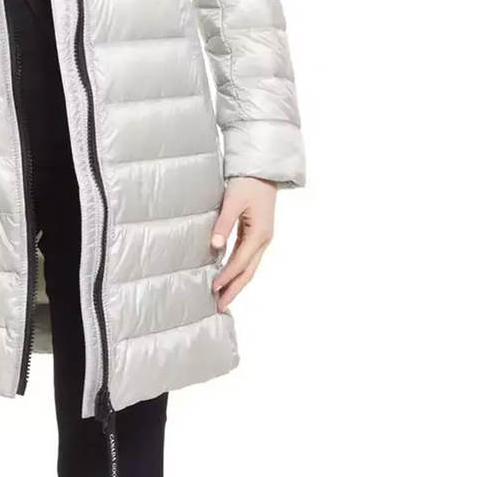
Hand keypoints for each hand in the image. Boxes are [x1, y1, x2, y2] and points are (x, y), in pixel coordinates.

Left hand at [210, 176, 276, 310]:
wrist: (262, 170)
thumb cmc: (247, 183)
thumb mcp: (233, 201)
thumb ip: (223, 224)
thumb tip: (214, 246)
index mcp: (259, 234)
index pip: (240, 262)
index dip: (227, 277)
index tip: (213, 288)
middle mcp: (263, 239)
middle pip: (248, 271)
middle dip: (234, 289)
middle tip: (220, 306)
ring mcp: (262, 237)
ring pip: (249, 266)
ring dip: (236, 282)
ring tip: (223, 296)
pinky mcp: (257, 233)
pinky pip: (248, 257)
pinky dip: (238, 269)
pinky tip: (228, 274)